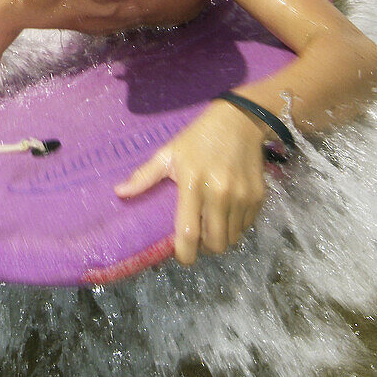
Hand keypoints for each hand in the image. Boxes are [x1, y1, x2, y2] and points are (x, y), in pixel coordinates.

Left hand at [114, 102, 266, 264]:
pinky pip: (246, 226)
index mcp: (193, 183)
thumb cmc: (197, 138)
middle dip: (204, 248)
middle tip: (197, 237)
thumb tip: (119, 193)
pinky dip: (235, 226)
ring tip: (210, 224)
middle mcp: (220, 193)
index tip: (180, 256)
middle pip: (214, 243)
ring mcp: (242, 196)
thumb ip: (145, 176)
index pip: (189, 233)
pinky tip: (226, 212)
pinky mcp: (258, 196)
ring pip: (232, 238)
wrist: (238, 120)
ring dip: (220, 238)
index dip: (184, 254)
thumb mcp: (168, 153)